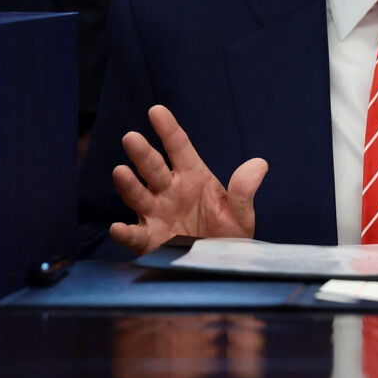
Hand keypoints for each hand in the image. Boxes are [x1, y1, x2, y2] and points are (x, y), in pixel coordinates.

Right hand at [109, 105, 268, 254]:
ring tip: (120, 171)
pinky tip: (118, 228)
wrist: (221, 266)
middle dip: (142, 153)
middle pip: (153, 168)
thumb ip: (244, 190)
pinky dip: (125, 233)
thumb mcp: (240, 213)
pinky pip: (135, 235)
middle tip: (131, 137)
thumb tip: (259, 165)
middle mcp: (169, 191)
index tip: (156, 111)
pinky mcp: (151, 241)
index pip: (178, 147)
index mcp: (192, 177)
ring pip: (138, 195)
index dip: (168, 129)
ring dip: (128, 184)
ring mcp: (157, 214)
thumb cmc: (229, 235)